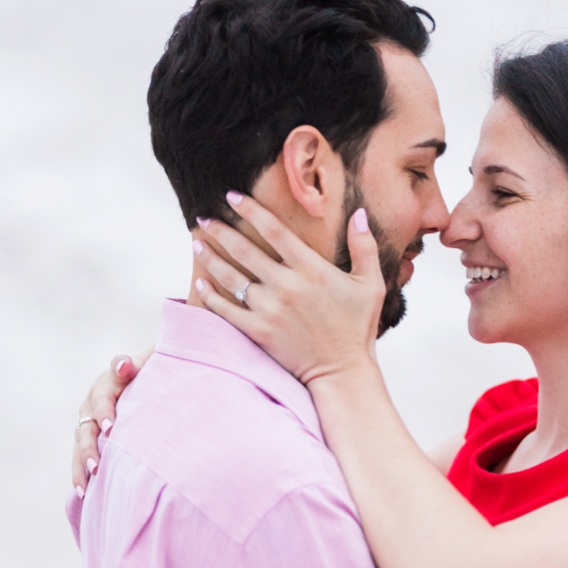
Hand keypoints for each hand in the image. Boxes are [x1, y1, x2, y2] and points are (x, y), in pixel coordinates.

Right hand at [72, 352, 148, 495]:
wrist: (145, 380)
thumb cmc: (153, 372)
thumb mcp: (152, 361)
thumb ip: (143, 360)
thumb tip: (124, 368)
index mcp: (109, 381)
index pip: (103, 396)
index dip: (104, 411)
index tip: (111, 428)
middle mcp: (93, 401)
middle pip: (87, 424)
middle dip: (90, 446)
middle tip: (96, 464)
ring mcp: (88, 420)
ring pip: (80, 442)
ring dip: (82, 464)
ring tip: (86, 485)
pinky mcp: (87, 438)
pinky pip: (79, 457)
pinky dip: (79, 475)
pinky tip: (83, 493)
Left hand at [191, 190, 383, 384]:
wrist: (343, 371)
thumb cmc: (358, 326)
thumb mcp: (371, 284)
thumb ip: (364, 246)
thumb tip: (358, 213)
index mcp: (312, 269)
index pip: (274, 229)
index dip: (250, 209)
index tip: (231, 196)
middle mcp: (287, 286)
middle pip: (245, 250)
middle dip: (221, 230)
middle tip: (204, 218)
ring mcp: (270, 310)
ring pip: (231, 278)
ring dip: (210, 258)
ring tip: (196, 244)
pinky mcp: (259, 332)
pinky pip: (227, 311)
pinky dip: (211, 297)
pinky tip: (200, 284)